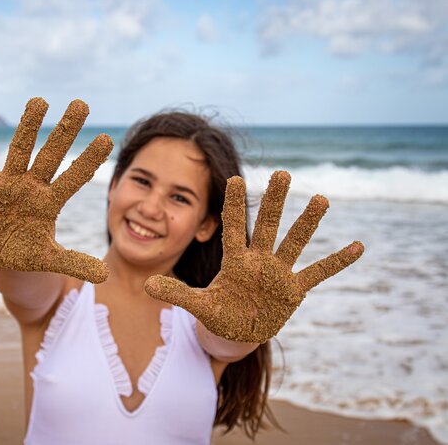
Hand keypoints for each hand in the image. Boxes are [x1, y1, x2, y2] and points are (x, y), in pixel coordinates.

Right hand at [0, 98, 112, 282]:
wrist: (2, 257)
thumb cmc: (30, 254)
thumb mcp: (51, 260)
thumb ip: (75, 263)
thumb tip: (104, 276)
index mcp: (49, 203)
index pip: (73, 177)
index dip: (88, 161)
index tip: (107, 140)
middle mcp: (32, 187)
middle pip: (50, 155)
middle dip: (65, 131)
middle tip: (82, 104)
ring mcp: (8, 184)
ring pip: (20, 150)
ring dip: (28, 126)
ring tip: (40, 101)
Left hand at [144, 171, 363, 342]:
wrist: (237, 331)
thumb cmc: (218, 313)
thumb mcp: (197, 305)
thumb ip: (175, 293)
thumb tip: (146, 286)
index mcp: (235, 262)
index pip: (234, 229)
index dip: (236, 206)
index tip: (236, 179)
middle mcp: (259, 262)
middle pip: (268, 227)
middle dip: (276, 202)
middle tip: (283, 173)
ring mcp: (278, 274)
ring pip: (295, 243)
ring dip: (308, 223)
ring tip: (321, 198)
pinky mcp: (293, 291)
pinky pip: (319, 273)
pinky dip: (337, 262)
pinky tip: (357, 246)